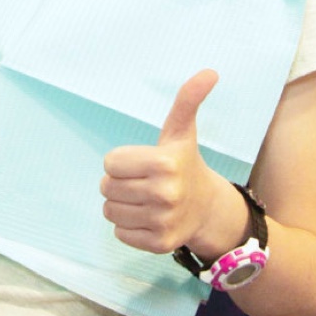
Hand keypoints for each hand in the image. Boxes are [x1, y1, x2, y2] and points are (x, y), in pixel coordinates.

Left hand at [101, 69, 223, 253]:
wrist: (208, 209)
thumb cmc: (184, 163)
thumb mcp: (182, 130)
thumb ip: (188, 100)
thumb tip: (210, 71)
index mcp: (164, 163)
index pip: (109, 163)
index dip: (121, 161)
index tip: (142, 163)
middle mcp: (164, 194)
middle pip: (106, 187)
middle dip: (118, 182)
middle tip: (142, 181)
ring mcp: (162, 222)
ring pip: (109, 211)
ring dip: (121, 204)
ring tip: (143, 199)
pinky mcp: (159, 244)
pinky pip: (119, 233)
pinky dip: (128, 226)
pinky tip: (148, 217)